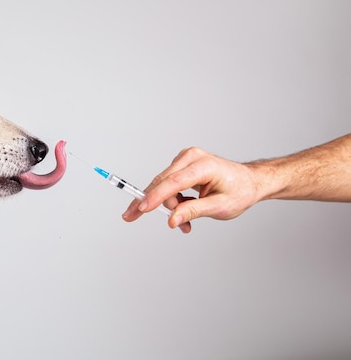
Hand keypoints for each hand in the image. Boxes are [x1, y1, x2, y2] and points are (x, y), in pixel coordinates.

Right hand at [122, 147, 262, 232]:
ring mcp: (185, 159)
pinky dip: (172, 200)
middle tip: (131, 217)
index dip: (155, 196)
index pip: (173, 182)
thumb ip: (193, 212)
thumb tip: (172, 220)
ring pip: (163, 185)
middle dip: (152, 203)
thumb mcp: (220, 207)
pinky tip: (182, 210)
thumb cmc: (240, 191)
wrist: (249, 182)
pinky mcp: (182, 165)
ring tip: (184, 223)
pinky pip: (168, 184)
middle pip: (162, 182)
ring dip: (169, 206)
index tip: (141, 208)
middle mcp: (191, 157)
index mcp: (203, 165)